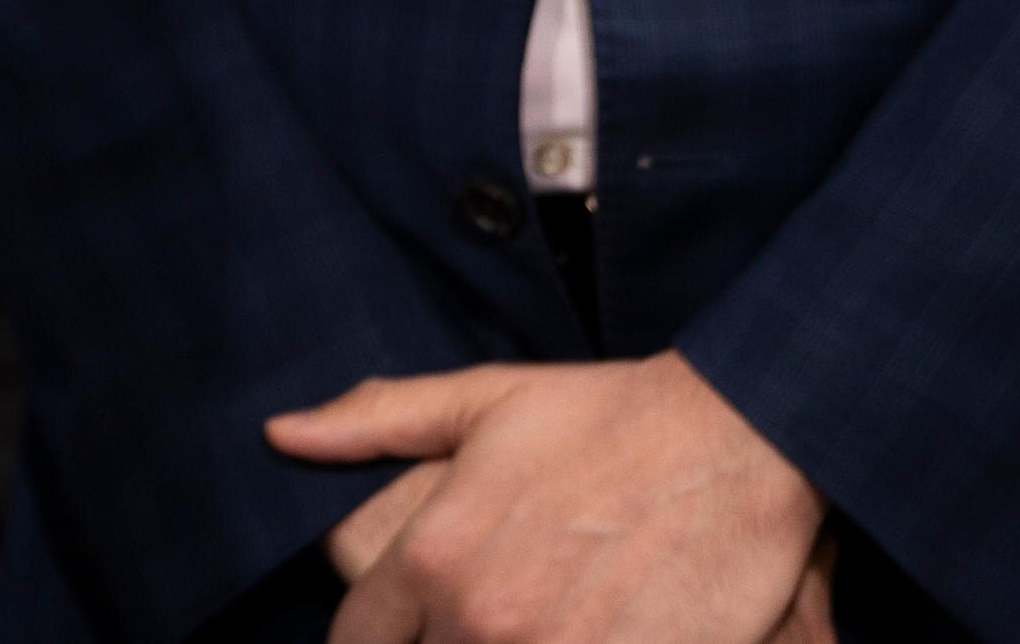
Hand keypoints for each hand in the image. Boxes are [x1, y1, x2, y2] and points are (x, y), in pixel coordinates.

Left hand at [268, 356, 826, 643]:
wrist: (737, 439)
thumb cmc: (607, 417)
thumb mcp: (483, 399)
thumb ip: (375, 421)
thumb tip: (282, 434)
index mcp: (433, 558)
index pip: (357, 641)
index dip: (376, 639)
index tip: (405, 629)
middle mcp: (481, 621)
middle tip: (476, 620)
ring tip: (534, 625)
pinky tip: (586, 638)